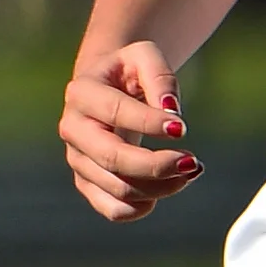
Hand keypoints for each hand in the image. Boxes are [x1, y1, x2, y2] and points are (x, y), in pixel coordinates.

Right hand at [59, 39, 202, 221]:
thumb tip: (171, 111)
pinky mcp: (87, 183)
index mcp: (82, 92)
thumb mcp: (145, 56)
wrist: (105, 89)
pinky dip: (145, 207)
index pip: (115, 112)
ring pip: (118, 189)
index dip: (150, 124)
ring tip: (191, 169)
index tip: (182, 129)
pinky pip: (113, 210)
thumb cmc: (128, 71)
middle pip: (113, 159)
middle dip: (157, 166)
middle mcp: (72, 128)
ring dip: (161, 187)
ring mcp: (77, 160)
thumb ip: (160, 77)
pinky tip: (168, 187)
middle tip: (193, 162)